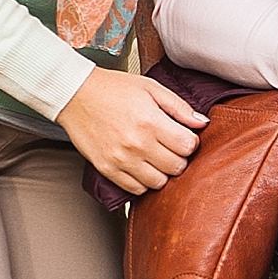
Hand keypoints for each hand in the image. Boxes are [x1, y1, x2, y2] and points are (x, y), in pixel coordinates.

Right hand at [57, 68, 206, 193]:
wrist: (75, 94)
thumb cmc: (112, 88)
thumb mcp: (151, 88)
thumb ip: (179, 107)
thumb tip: (202, 123)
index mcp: (151, 122)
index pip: (188, 146)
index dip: (190, 142)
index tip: (183, 136)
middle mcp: (137, 144)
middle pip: (177, 167)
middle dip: (179, 157)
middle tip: (170, 147)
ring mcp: (121, 160)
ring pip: (158, 183)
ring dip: (162, 172)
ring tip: (155, 157)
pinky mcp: (107, 169)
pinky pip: (135, 190)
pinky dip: (143, 182)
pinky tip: (141, 166)